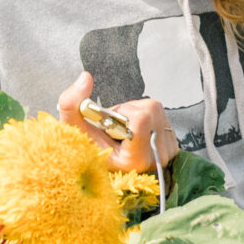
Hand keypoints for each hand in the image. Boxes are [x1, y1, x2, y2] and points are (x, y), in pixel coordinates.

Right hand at [55, 72, 177, 173]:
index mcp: (134, 160)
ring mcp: (167, 154)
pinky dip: (147, 117)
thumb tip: (85, 78)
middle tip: (115, 127)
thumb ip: (71, 104)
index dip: (124, 112)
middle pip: (150, 110)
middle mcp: (156, 160)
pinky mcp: (173, 147)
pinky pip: (162, 115)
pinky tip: (134, 131)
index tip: (111, 125)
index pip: (141, 119)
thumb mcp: (73, 129)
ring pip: (156, 109)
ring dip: (136, 112)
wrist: (103, 164)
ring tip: (123, 129)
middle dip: (128, 111)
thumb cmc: (87, 149)